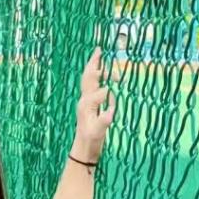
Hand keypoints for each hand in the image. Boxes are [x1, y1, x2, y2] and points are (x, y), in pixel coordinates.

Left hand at [71, 46, 116, 163]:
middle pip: (89, 77)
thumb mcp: (98, 132)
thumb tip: (111, 112)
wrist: (84, 148)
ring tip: (100, 56)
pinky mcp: (89, 104)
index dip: (109, 94)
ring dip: (95, 67)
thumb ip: (103, 121)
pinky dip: (96, 76)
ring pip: (89, 79)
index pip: (101, 92)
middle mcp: (84, 99)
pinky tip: (101, 73)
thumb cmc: (91, 140)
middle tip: (99, 50)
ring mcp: (86, 101)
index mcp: (87, 105)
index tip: (114, 101)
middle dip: (94, 63)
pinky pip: (92, 85)